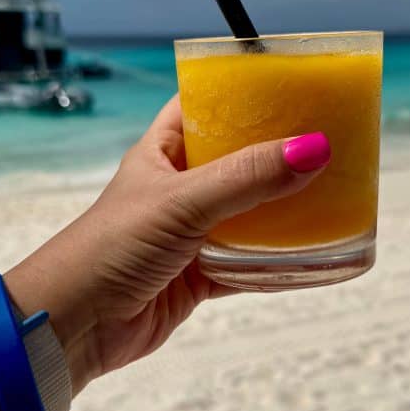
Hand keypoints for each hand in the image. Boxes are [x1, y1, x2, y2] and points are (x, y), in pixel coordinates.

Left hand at [4, 95, 330, 394]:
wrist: (73, 325)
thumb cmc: (111, 248)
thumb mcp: (182, 202)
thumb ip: (247, 178)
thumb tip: (315, 148)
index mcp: (163, 152)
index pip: (205, 106)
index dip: (243, 92)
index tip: (293, 85)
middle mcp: (179, 188)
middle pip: (238, 160)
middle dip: (280, 154)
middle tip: (331, 140)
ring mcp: (190, 233)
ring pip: (250, 214)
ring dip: (285, 211)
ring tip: (336, 194)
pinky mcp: (199, 276)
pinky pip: (249, 264)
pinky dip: (278, 263)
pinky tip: (316, 257)